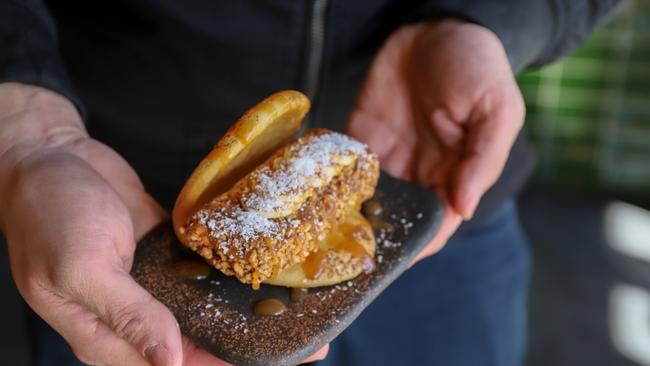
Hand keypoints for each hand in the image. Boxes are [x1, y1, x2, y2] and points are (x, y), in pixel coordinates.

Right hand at [0, 84, 328, 364]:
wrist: (53, 156)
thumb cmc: (50, 214)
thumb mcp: (81, 268)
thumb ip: (126, 314)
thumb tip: (168, 360)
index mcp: (107, 334)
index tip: (274, 362)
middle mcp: (135, 314)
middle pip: (197, 342)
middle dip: (248, 343)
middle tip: (307, 340)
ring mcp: (153, 281)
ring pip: (205, 307)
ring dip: (245, 310)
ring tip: (297, 307)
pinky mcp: (166, 251)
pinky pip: (203, 269)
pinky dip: (231, 271)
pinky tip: (266, 269)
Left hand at [347, 19, 524, 260]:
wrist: (437, 25)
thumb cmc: (477, 66)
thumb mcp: (496, 110)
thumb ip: (483, 160)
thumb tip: (463, 209)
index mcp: (457, 173)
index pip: (438, 221)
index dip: (418, 242)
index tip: (393, 260)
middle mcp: (421, 171)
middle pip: (398, 216)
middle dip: (376, 235)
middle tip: (347, 253)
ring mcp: (390, 154)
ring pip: (368, 197)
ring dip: (349, 215)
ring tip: (324, 233)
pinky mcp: (363, 134)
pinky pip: (344, 164)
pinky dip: (331, 180)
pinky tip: (314, 196)